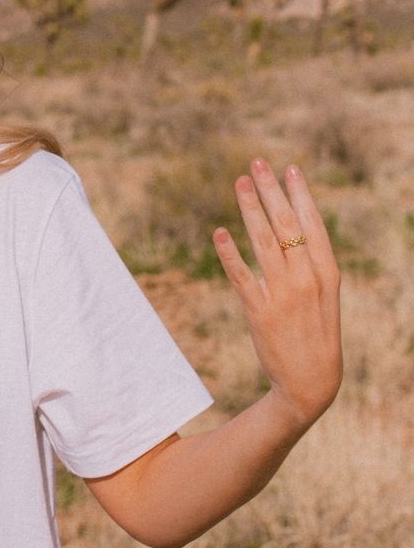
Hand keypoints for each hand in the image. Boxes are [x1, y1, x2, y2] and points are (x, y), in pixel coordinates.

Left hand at [213, 158, 341, 430]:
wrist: (311, 384)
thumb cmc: (317, 336)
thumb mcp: (325, 297)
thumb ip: (310, 266)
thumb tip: (291, 231)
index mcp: (328, 274)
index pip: (313, 224)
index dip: (300, 195)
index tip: (289, 168)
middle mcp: (307, 280)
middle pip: (286, 225)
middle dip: (271, 191)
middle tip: (257, 163)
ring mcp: (283, 296)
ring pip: (263, 243)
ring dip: (249, 209)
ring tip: (238, 183)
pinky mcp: (259, 313)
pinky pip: (241, 277)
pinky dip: (230, 254)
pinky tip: (219, 233)